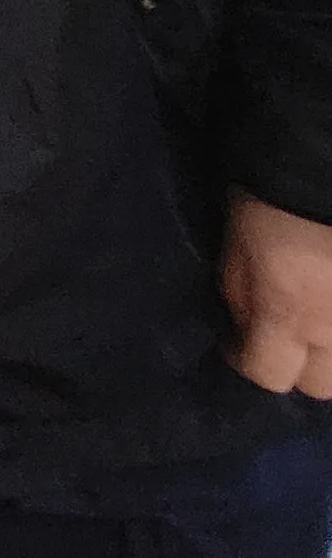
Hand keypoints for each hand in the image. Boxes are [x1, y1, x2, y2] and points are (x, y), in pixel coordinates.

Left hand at [225, 196, 331, 394]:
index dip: (245, 361)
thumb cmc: (269, 202)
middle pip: (320, 387)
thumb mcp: (236, 252)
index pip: (270, 375)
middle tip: (284, 341)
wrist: (322, 170)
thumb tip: (243, 332)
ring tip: (316, 330)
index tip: (235, 343)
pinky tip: (330, 312)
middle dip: (296, 370)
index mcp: (289, 314)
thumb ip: (241, 301)